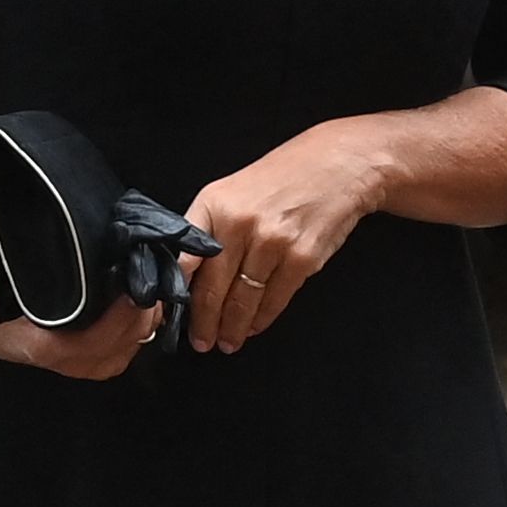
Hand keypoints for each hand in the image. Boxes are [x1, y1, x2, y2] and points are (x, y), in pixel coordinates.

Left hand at [179, 120, 396, 350]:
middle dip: (204, 322)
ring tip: (227, 342)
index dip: (174, 294)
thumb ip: (207, 228)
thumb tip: (185, 275)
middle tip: (200, 342)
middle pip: (212, 287)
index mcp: (214, 206)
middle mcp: (239, 224)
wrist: (337, 165)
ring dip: (233, 327)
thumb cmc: (280, 179)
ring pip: (243, 299)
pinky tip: (254, 327)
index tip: (169, 318)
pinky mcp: (302, 258)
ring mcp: (271, 242)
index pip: (184, 259)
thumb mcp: (232, 191)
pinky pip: (275, 299)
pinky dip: (262, 318)